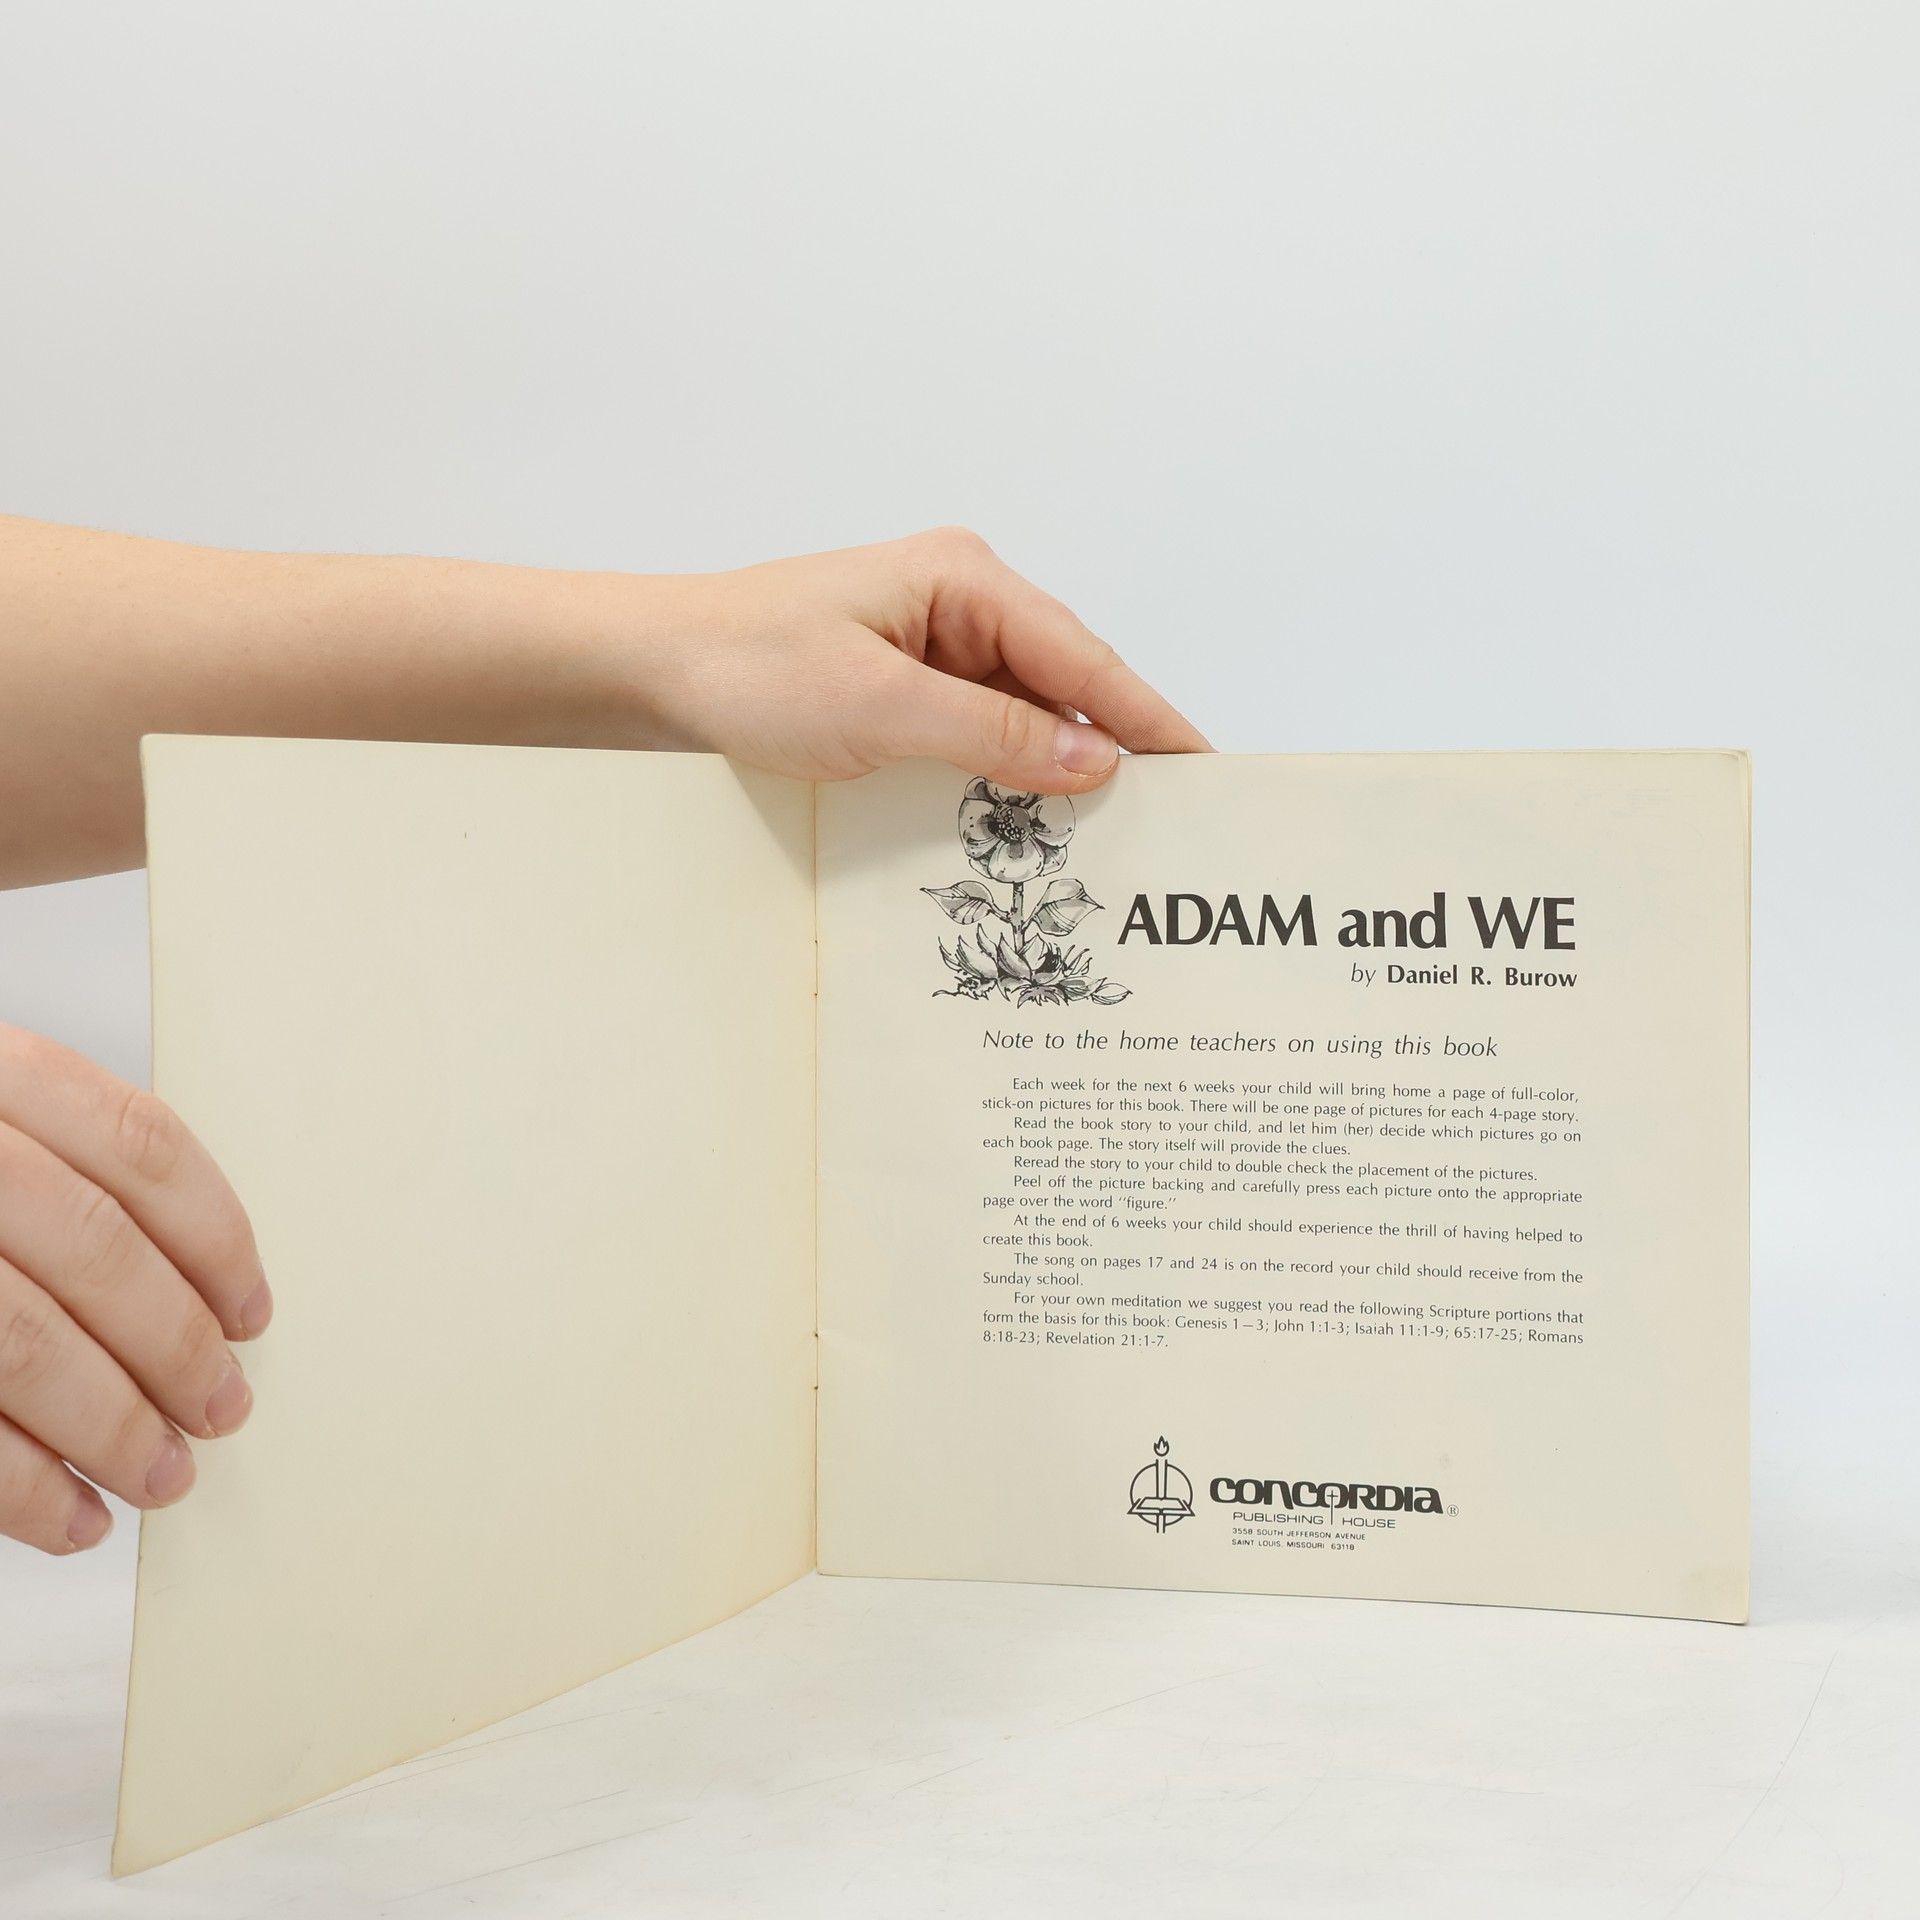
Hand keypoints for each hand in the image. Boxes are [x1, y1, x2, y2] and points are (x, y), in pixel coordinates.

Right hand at [0, 1025, 268, 1554]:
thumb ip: (57, 1170)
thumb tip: (199, 1295)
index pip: (140, 1149)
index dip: (214, 1239)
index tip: (250, 1311)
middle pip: (96, 1253)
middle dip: (176, 1349)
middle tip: (222, 1410)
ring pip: (25, 1343)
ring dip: (111, 1429)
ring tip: (160, 1477)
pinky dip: (17, 1486)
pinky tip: (65, 1520)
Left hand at [626, 527, 1209, 793]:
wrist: (650, 671)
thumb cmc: (748, 666)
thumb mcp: (881, 706)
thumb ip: (993, 734)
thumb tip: (1096, 759)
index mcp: (964, 579)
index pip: (1082, 656)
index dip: (1146, 718)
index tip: (1203, 769)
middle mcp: (959, 603)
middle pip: (1062, 683)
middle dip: (1108, 751)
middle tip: (1165, 820)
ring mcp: (931, 645)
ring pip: (1021, 716)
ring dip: (1051, 773)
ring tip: (1106, 837)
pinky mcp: (904, 686)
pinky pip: (976, 734)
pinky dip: (1000, 777)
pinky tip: (1023, 824)